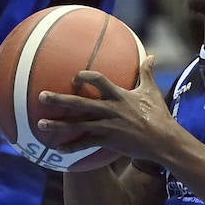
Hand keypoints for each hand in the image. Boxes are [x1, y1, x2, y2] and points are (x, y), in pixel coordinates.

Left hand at [35, 55, 171, 162]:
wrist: (163, 141)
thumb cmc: (159, 115)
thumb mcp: (152, 91)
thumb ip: (148, 73)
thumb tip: (152, 55)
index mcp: (119, 95)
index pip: (98, 80)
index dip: (84, 76)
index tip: (74, 77)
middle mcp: (110, 109)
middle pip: (80, 103)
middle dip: (59, 99)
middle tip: (41, 96)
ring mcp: (108, 126)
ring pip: (78, 125)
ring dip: (58, 125)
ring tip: (40, 124)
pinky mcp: (108, 141)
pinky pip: (86, 144)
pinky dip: (72, 147)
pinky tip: (58, 149)